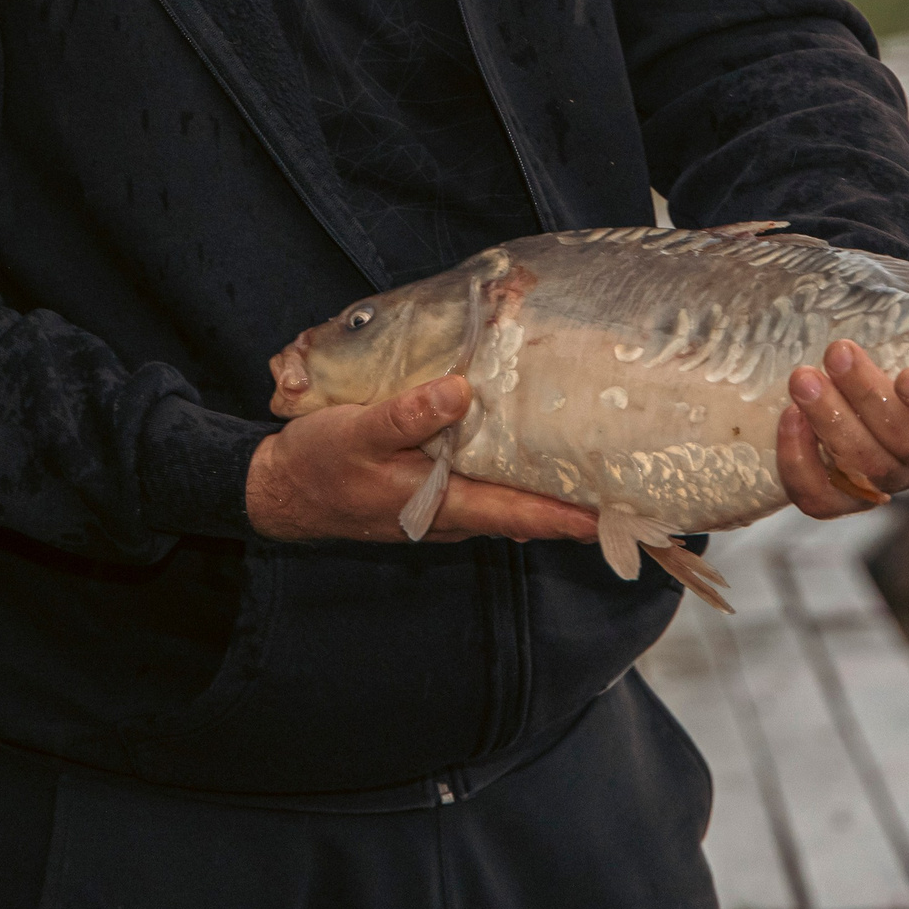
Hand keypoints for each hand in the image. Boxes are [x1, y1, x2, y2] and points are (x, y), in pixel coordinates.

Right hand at [246, 376, 600, 545]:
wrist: (281, 491)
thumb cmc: (318, 464)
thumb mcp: (357, 431)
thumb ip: (406, 414)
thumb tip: (459, 391)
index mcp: (440, 502)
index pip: (520, 513)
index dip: (568, 516)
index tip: (615, 515)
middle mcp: (449, 512)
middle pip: (524, 513)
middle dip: (572, 507)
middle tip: (626, 492)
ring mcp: (441, 506)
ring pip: (507, 503)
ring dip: (547, 494)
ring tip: (593, 472)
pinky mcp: (430, 492)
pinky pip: (485, 490)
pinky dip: (513, 480)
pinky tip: (527, 456)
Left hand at [776, 244, 908, 517]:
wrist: (858, 357)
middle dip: (869, 400)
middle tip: (837, 353)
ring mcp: (887, 477)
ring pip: (868, 470)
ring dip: (833, 425)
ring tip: (801, 378)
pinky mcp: (842, 493)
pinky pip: (824, 500)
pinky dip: (803, 466)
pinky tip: (787, 419)